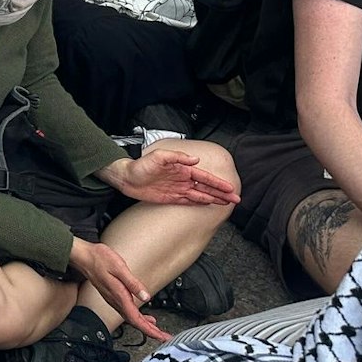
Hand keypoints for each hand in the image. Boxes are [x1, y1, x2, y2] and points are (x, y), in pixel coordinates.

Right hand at [69, 239, 166, 341]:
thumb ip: (133, 283)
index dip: (149, 330)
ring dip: (144, 326)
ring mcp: (113, 299)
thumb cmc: (99, 259)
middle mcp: (115, 300)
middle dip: (150, 331)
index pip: (136, 319)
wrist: (83, 257)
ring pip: (130, 318)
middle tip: (164, 337)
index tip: (160, 336)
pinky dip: (137, 318)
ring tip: (156, 330)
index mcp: (119, 295)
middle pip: (134, 322)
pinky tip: (142, 316)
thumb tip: (146, 296)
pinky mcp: (112, 296)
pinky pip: (126, 312)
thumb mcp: (119, 267)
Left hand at [101, 147, 239, 206]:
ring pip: (200, 195)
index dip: (218, 183)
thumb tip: (195, 160)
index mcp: (181, 169)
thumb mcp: (158, 157)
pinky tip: (209, 204)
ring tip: (227, 202)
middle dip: (221, 192)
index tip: (230, 188)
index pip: (204, 177)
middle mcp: (182, 179)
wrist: (126, 178)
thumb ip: (177, 157)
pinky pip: (189, 201)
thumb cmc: (140, 165)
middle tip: (235, 198)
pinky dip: (200, 203)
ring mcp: (177, 189)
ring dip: (214, 198)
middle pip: (206, 187)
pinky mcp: (171, 197)